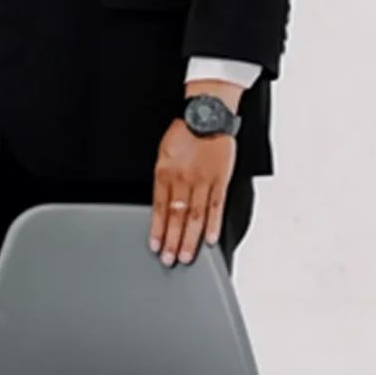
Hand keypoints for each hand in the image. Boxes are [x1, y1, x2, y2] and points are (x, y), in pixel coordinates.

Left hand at [150, 120, 235, 267]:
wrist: (207, 115)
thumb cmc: (185, 132)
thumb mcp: (164, 153)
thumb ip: (163, 179)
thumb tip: (161, 204)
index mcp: (164, 172)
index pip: (158, 208)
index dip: (157, 229)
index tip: (155, 246)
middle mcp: (182, 179)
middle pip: (176, 216)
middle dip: (172, 241)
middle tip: (169, 259)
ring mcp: (202, 181)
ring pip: (194, 216)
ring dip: (190, 239)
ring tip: (186, 256)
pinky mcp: (220, 180)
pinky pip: (215, 206)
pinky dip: (212, 225)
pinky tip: (209, 239)